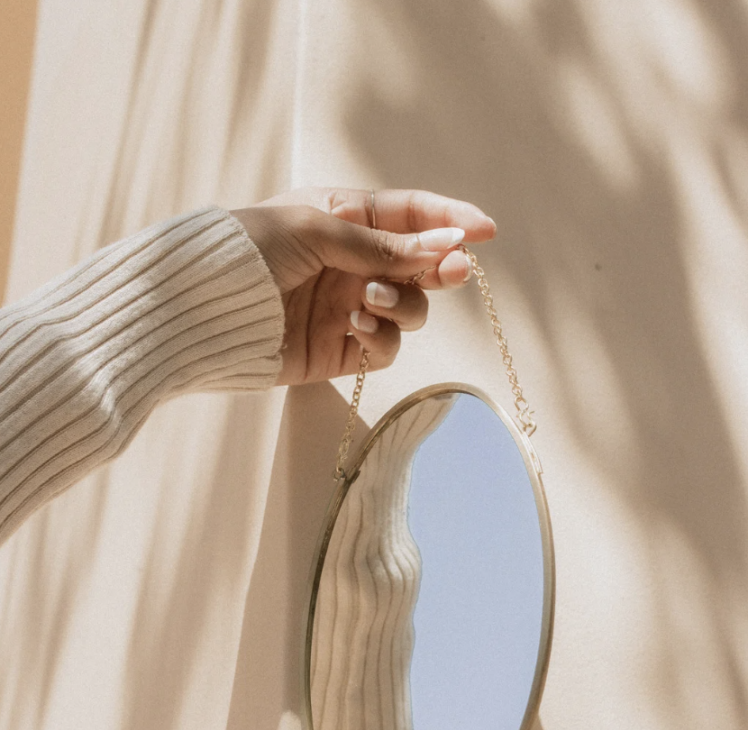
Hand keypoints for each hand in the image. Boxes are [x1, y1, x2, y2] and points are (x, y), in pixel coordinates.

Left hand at [230, 188, 494, 386]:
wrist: (201, 308)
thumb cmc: (250, 249)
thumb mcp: (318, 229)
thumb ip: (383, 245)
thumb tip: (447, 245)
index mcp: (345, 219)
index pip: (411, 216)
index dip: (450, 222)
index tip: (485, 232)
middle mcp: (353, 264)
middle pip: (421, 267)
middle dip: (442, 268)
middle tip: (455, 271)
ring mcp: (349, 307)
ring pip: (410, 310)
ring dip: (402, 303)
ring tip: (367, 300)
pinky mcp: (340, 349)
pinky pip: (385, 347)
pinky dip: (382, 337)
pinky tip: (357, 326)